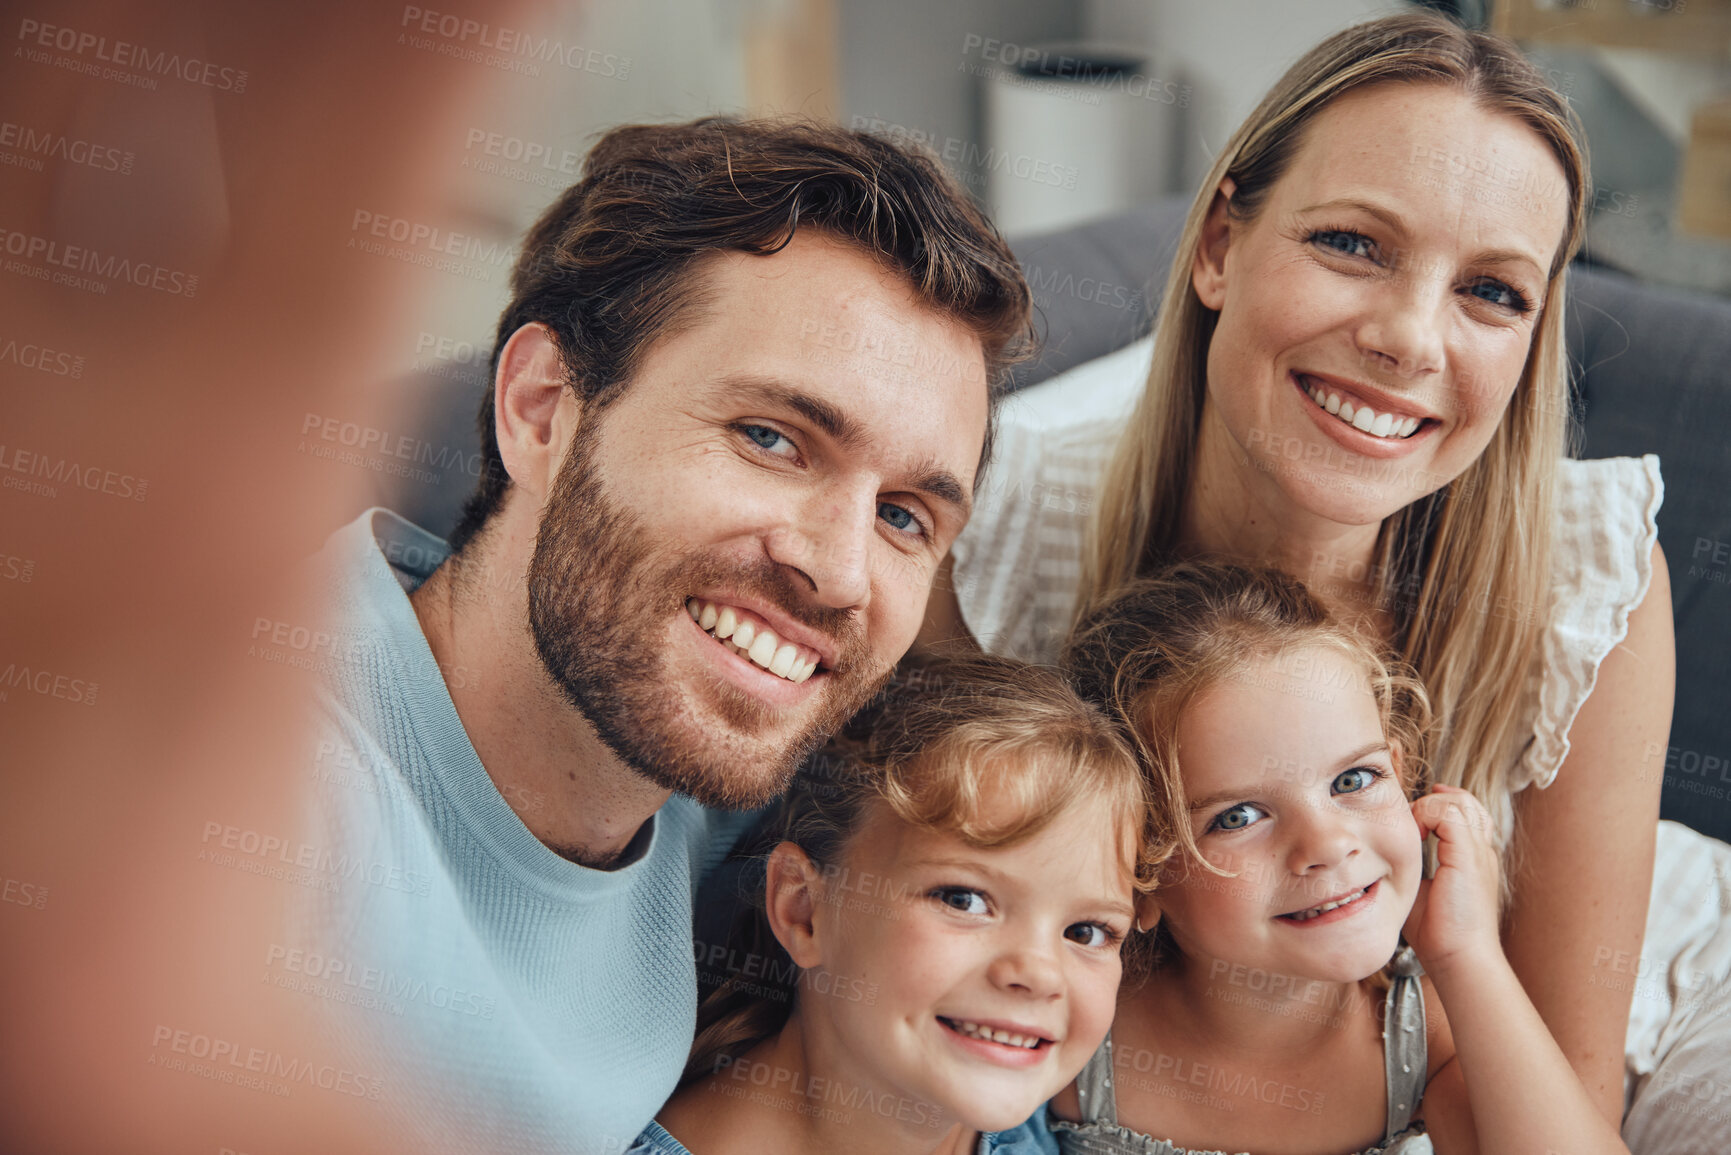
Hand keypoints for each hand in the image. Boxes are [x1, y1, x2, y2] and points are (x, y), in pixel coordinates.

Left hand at [1402, 785, 1501, 977]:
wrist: (1461, 957)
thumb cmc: (1440, 934)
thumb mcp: (1422, 891)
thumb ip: (1413, 869)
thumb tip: (1386, 859)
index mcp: (1473, 859)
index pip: (1466, 815)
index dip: (1441, 806)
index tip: (1417, 813)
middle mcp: (1480, 851)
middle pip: (1466, 802)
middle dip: (1435, 800)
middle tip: (1411, 816)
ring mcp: (1477, 852)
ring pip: (1459, 801)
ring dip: (1429, 806)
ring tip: (1414, 827)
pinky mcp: (1467, 856)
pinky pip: (1450, 813)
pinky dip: (1428, 814)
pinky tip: (1417, 834)